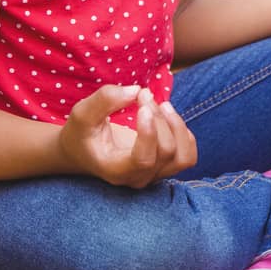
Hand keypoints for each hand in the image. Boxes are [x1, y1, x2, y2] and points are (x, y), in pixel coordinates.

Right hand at [57, 84, 196, 187]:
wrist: (83, 150)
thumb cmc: (82, 133)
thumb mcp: (82, 113)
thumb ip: (105, 100)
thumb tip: (136, 91)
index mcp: (116, 171)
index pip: (144, 159)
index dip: (150, 131)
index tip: (142, 103)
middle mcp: (138, 178)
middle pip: (165, 151)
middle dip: (159, 117)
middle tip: (143, 94)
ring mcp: (154, 175)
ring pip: (183, 157)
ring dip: (177, 126)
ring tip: (162, 104)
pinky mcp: (164, 167)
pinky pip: (188, 155)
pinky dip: (184, 133)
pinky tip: (167, 116)